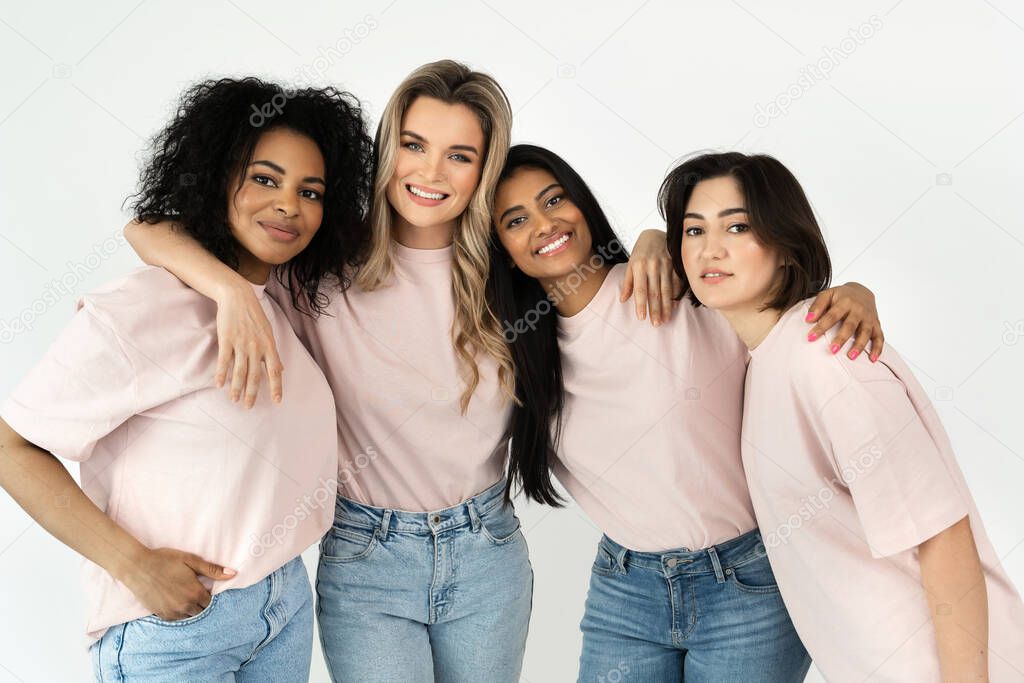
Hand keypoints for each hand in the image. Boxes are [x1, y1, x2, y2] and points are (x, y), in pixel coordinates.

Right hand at [120, 547, 235, 621]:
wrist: (138, 567)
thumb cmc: (165, 560)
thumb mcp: (191, 560)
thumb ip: (212, 569)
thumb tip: (233, 573)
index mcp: (196, 593)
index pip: (210, 601)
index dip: (208, 594)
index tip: (203, 587)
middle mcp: (186, 606)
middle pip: (202, 611)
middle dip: (201, 603)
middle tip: (193, 591)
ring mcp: (173, 612)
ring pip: (189, 616)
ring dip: (190, 609)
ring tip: (183, 596)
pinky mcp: (162, 615)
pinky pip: (176, 619)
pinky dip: (178, 613)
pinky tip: (174, 601)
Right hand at [214, 281, 283, 406]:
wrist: (238, 297)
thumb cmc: (254, 315)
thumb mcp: (269, 333)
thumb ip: (273, 352)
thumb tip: (282, 369)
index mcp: (269, 345)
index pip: (275, 371)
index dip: (277, 387)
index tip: (278, 401)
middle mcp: (257, 347)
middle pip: (256, 375)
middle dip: (252, 393)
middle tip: (248, 407)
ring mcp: (242, 343)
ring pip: (240, 371)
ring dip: (237, 388)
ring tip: (234, 400)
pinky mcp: (227, 339)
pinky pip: (224, 360)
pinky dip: (221, 374)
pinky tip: (219, 384)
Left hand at [619, 229, 681, 325]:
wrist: (655, 233)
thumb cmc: (640, 251)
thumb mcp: (631, 263)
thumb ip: (628, 282)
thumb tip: (623, 300)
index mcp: (639, 266)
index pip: (640, 289)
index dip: (641, 304)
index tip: (641, 318)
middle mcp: (653, 266)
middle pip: (654, 292)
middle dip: (655, 309)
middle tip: (656, 324)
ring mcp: (666, 264)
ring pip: (666, 289)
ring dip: (666, 306)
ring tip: (665, 319)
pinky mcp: (675, 264)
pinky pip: (677, 282)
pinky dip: (676, 295)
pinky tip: (675, 306)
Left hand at [806, 282, 884, 360]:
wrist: (862, 291)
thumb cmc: (840, 296)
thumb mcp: (828, 294)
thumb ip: (818, 305)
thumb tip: (808, 320)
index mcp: (845, 302)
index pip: (832, 316)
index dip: (821, 327)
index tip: (810, 338)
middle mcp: (859, 310)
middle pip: (850, 325)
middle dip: (841, 338)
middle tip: (832, 350)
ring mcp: (869, 318)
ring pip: (865, 332)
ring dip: (859, 345)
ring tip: (850, 357)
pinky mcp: (876, 324)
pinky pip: (879, 337)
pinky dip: (877, 348)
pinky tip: (872, 359)